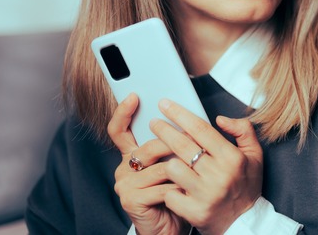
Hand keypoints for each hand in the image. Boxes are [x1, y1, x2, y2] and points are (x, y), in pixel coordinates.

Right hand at [108, 94, 190, 234]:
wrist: (174, 225)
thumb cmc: (178, 192)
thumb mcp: (178, 163)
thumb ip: (179, 142)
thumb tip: (192, 117)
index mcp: (134, 155)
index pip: (119, 130)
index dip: (123, 112)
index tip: (134, 96)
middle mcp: (124, 167)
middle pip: (148, 146)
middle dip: (175, 145)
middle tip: (195, 144)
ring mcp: (125, 184)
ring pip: (160, 166)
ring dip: (183, 170)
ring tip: (197, 172)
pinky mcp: (131, 199)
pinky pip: (162, 186)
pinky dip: (180, 188)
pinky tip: (189, 190)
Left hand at [150, 98, 263, 233]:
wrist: (245, 223)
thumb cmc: (246, 185)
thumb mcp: (255, 154)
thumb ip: (242, 130)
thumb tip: (219, 118)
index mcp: (233, 158)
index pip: (201, 129)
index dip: (180, 114)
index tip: (165, 104)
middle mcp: (220, 175)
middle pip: (182, 145)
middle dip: (163, 130)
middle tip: (154, 123)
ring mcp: (206, 194)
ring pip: (173, 168)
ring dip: (166, 161)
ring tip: (163, 157)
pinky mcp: (195, 212)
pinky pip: (170, 193)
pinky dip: (168, 188)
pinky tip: (167, 184)